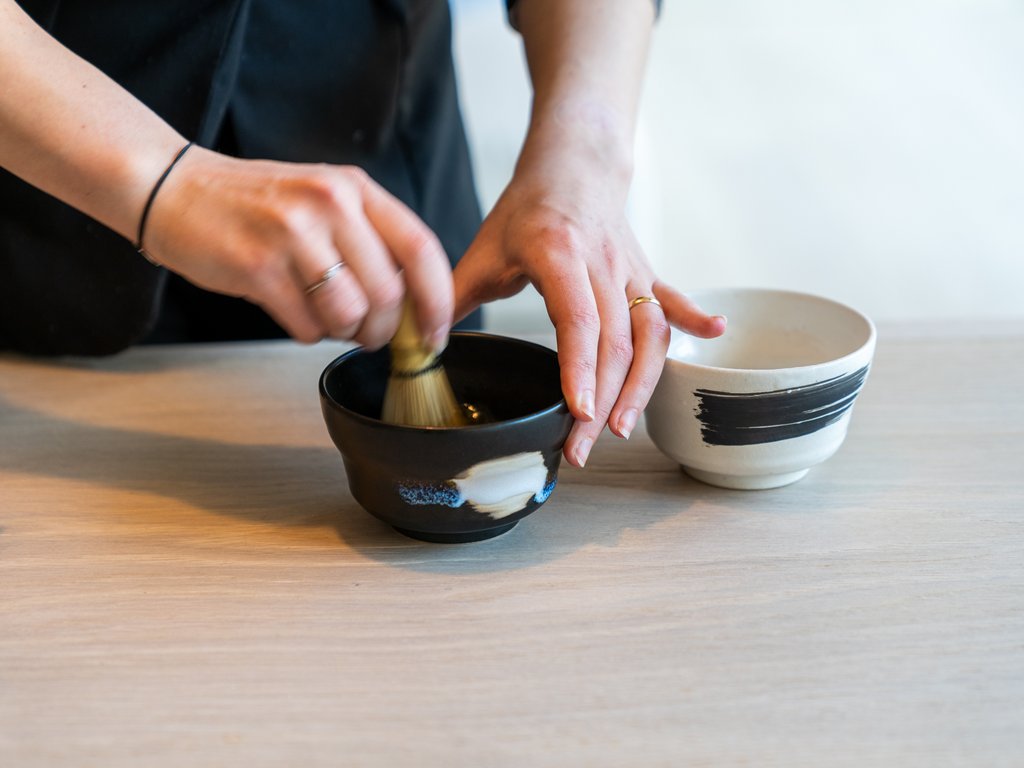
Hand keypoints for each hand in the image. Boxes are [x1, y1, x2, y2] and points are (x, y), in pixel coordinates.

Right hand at [141, 147, 453, 348]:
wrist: (174, 188)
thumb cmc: (257, 204)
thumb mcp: (325, 200)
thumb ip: (371, 241)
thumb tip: (413, 307)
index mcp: (356, 188)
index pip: (422, 250)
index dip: (438, 301)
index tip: (437, 334)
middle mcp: (330, 204)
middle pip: (389, 294)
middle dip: (384, 330)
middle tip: (368, 334)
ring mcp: (293, 234)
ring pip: (350, 315)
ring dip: (343, 333)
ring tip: (323, 316)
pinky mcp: (259, 267)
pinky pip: (307, 327)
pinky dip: (306, 332)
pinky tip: (288, 308)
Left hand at [454, 154, 725, 467]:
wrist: (573, 163)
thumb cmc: (527, 209)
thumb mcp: (484, 249)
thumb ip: (451, 297)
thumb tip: (419, 343)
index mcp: (559, 252)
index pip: (577, 318)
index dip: (579, 368)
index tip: (578, 412)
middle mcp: (603, 262)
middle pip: (614, 340)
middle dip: (602, 400)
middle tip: (581, 448)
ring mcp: (630, 269)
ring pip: (648, 333)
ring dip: (642, 384)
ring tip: (623, 427)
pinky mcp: (646, 273)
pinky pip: (672, 302)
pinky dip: (695, 319)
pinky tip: (717, 333)